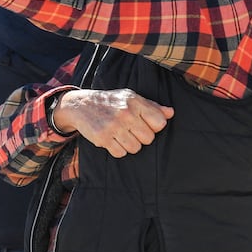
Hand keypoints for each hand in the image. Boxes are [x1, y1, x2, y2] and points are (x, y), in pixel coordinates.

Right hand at [53, 89, 173, 158]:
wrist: (81, 105)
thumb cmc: (110, 102)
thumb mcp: (130, 98)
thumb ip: (152, 107)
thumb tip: (171, 113)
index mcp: (135, 102)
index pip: (159, 123)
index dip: (154, 127)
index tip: (145, 124)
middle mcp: (125, 113)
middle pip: (148, 139)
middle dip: (141, 137)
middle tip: (130, 130)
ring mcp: (114, 126)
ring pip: (135, 148)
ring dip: (129, 144)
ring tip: (121, 134)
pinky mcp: (103, 138)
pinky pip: (120, 153)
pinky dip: (118, 149)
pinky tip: (112, 139)